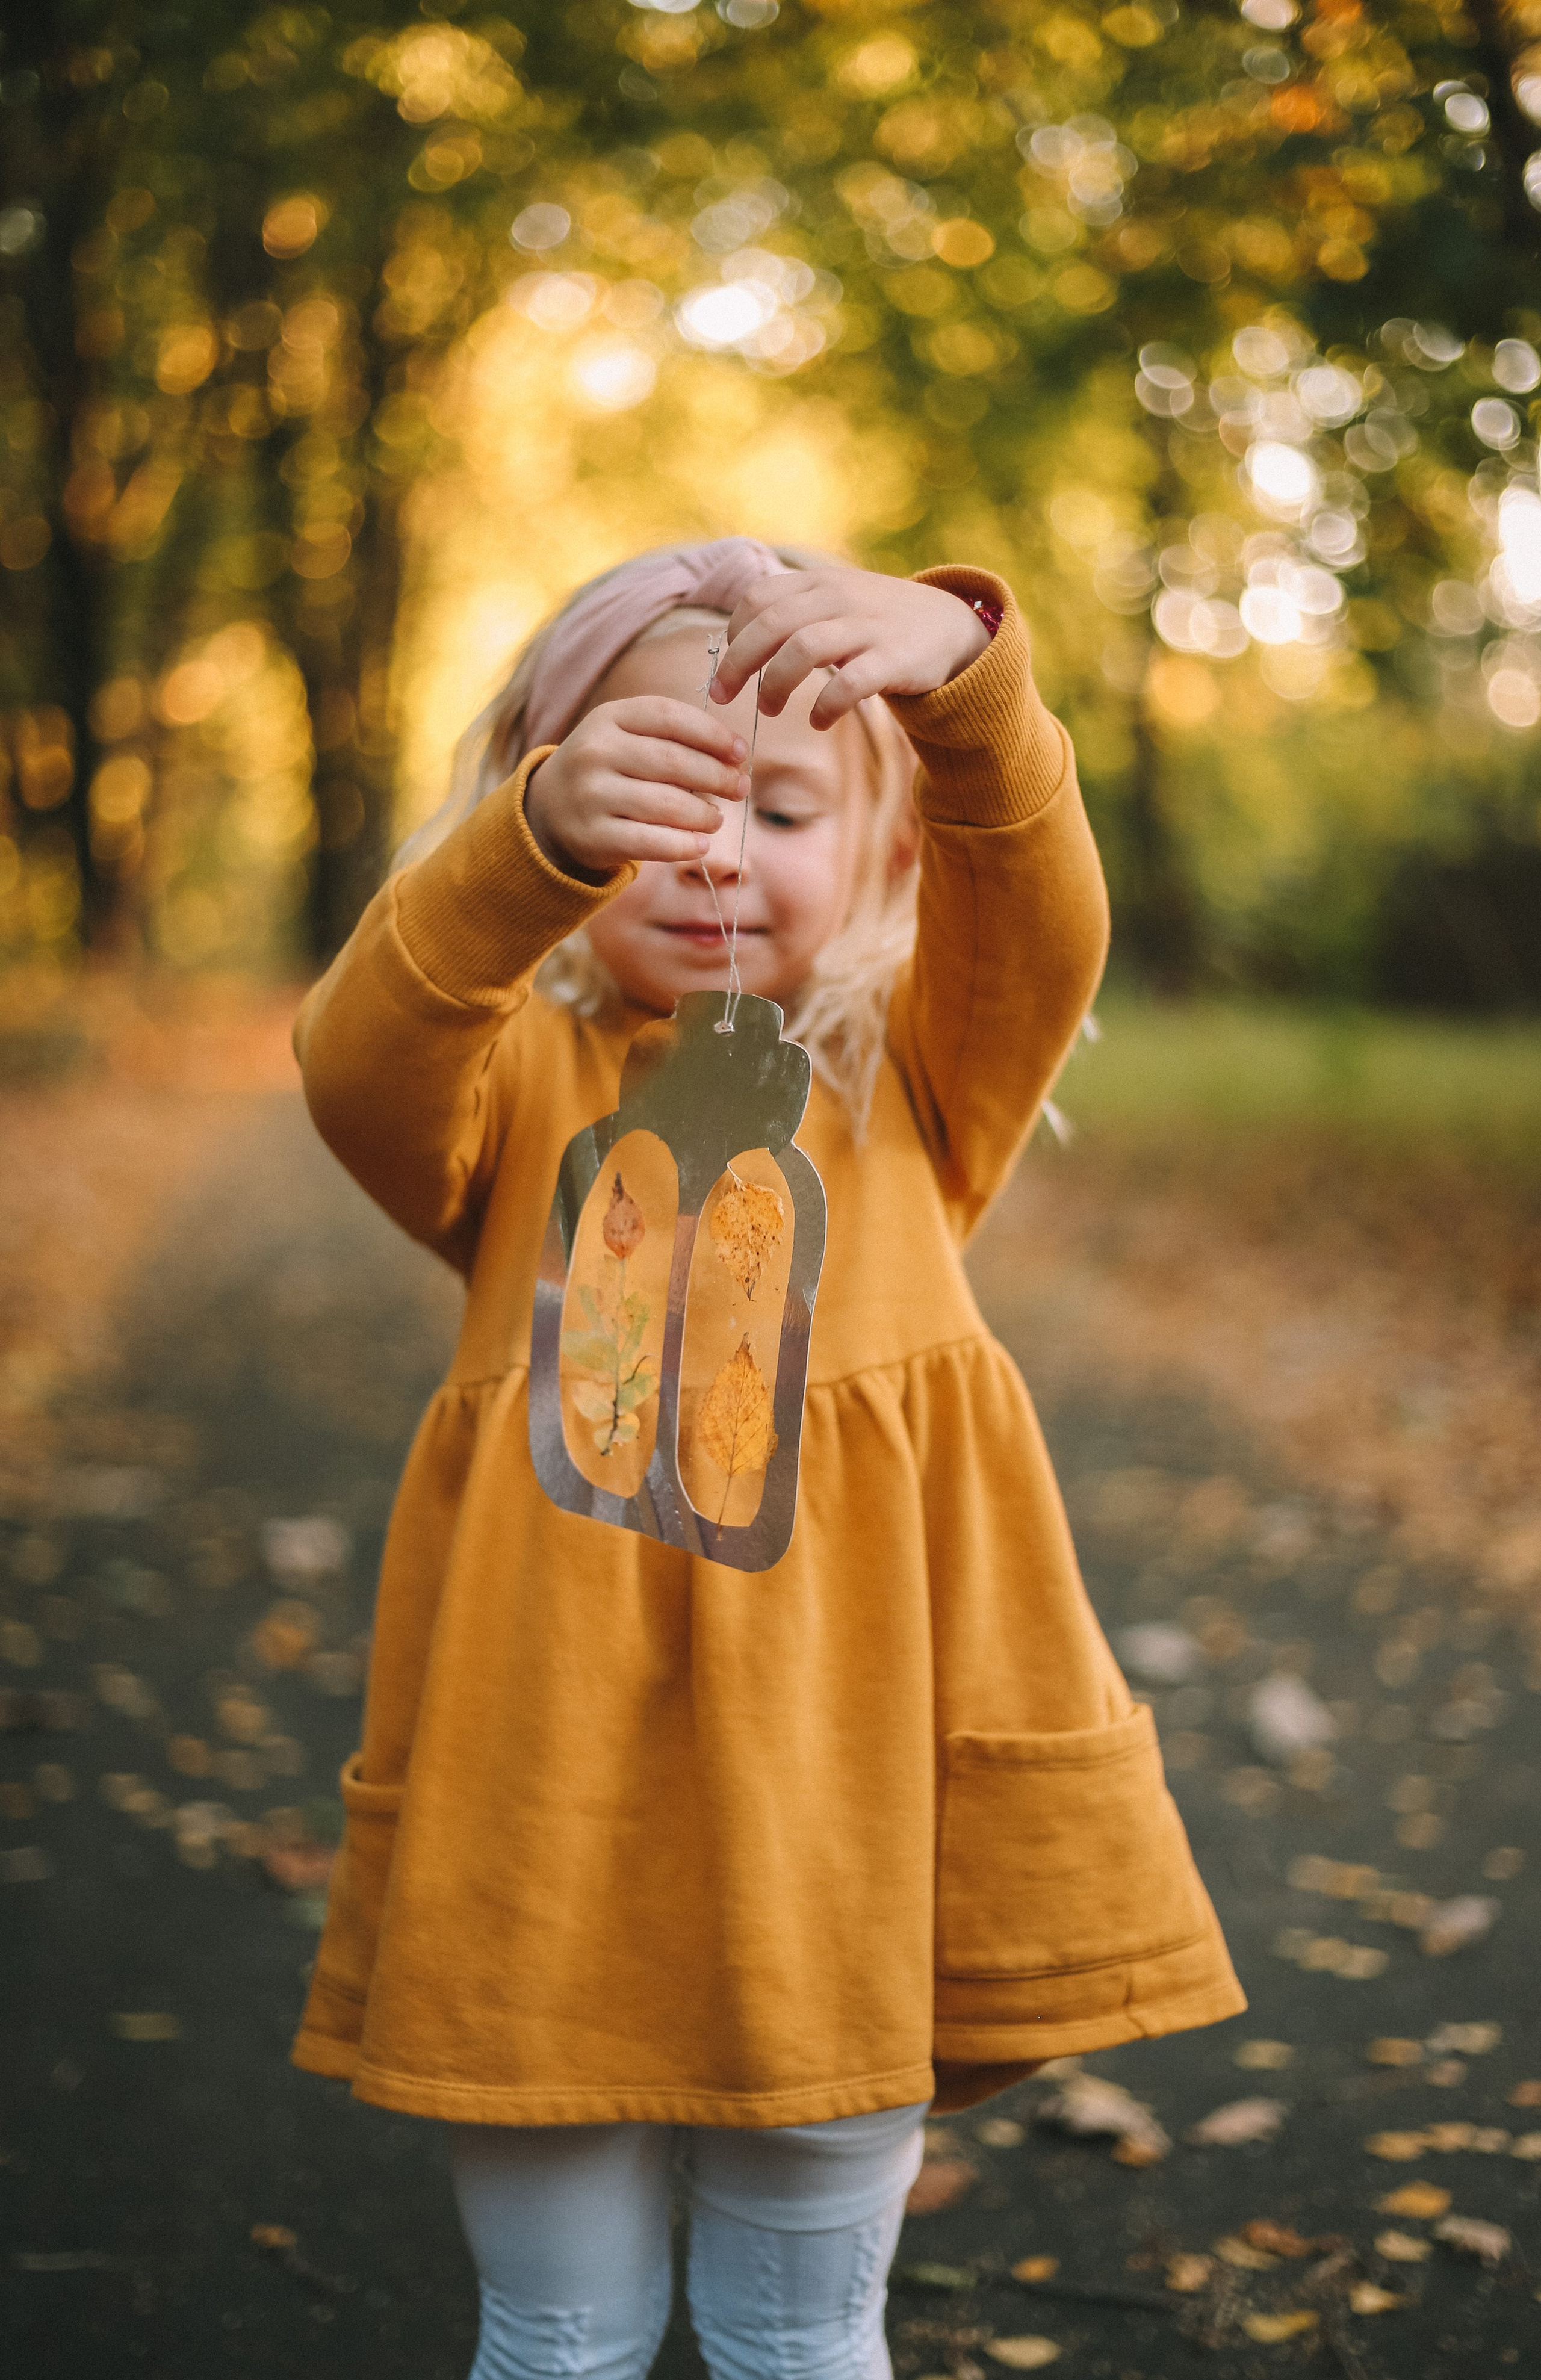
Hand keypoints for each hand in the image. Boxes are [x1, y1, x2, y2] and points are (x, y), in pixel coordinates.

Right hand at [524, 697, 748, 878]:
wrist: (549, 811)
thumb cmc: (608, 771)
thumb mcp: (626, 738)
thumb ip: (673, 738)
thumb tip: (735, 758)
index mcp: (608, 718)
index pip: (671, 717)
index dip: (713, 734)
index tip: (741, 752)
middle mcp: (596, 752)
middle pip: (674, 761)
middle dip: (718, 777)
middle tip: (740, 788)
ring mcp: (591, 795)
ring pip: (668, 805)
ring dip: (705, 814)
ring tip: (716, 818)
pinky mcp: (593, 836)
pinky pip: (651, 842)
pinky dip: (685, 845)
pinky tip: (701, 844)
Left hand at [710, 566, 989, 728]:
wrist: (951, 628)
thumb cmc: (878, 623)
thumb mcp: (836, 601)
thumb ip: (792, 611)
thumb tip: (735, 642)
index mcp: (819, 582)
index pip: (758, 597)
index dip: (733, 633)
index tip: (727, 664)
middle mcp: (840, 596)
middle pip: (771, 623)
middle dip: (738, 664)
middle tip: (724, 696)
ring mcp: (868, 625)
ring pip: (803, 649)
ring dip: (775, 684)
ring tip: (769, 708)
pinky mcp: (893, 658)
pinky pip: (849, 684)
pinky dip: (826, 707)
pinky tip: (820, 722)